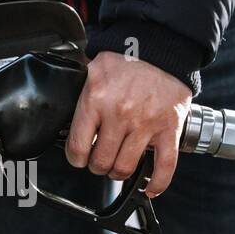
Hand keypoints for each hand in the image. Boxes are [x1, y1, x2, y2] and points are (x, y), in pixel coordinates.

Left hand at [65, 51, 191, 196]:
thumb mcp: (92, 69)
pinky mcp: (169, 128)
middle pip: (101, 162)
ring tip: (118, 166)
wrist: (161, 46)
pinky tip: (149, 187)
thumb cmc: (127, 58)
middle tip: (100, 160)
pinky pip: (164, 166)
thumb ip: (81, 94)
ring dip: (118, 173)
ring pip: (125, 168)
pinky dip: (157, 183)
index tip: (79, 157)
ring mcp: (146, 124)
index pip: (78, 147)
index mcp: (96, 100)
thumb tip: (66, 111)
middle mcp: (120, 114)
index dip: (76, 158)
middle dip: (97, 166)